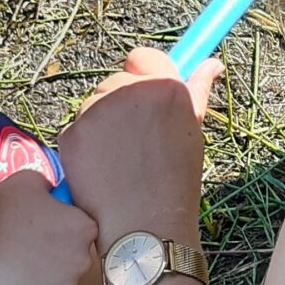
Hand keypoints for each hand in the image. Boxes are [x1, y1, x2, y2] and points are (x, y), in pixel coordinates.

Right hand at [0, 165, 98, 284]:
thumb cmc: (1, 204)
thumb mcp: (32, 182)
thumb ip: (50, 190)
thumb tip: (50, 191)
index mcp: (84, 229)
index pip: (82, 233)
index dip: (60, 232)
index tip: (40, 231)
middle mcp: (82, 261)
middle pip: (72, 261)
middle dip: (53, 256)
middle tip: (24, 249)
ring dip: (41, 279)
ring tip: (12, 266)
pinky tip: (8, 284)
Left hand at [55, 46, 220, 241]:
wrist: (145, 227)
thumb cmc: (175, 182)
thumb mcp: (193, 132)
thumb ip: (197, 91)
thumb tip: (211, 63)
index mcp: (165, 87)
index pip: (143, 57)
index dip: (143, 75)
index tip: (144, 98)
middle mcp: (129, 91)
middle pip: (116, 82)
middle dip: (122, 105)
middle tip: (137, 143)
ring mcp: (97, 111)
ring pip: (94, 106)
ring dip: (102, 126)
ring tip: (121, 161)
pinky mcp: (72, 133)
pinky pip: (77, 130)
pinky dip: (85, 147)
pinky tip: (102, 170)